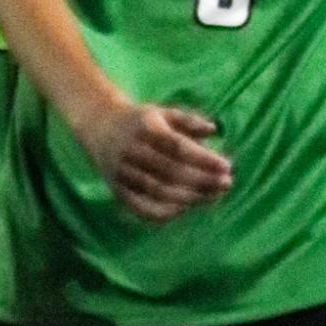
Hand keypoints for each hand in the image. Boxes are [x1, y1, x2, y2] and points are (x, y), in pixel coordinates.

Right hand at [84, 100, 231, 222]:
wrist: (98, 127)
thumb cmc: (140, 121)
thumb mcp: (162, 112)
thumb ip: (189, 120)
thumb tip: (214, 129)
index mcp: (146, 129)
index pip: (178, 147)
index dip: (204, 159)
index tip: (227, 166)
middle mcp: (133, 152)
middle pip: (172, 172)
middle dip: (203, 181)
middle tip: (226, 184)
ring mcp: (123, 173)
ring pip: (159, 192)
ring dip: (190, 198)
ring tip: (213, 197)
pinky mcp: (117, 191)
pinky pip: (142, 208)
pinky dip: (164, 213)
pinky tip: (185, 209)